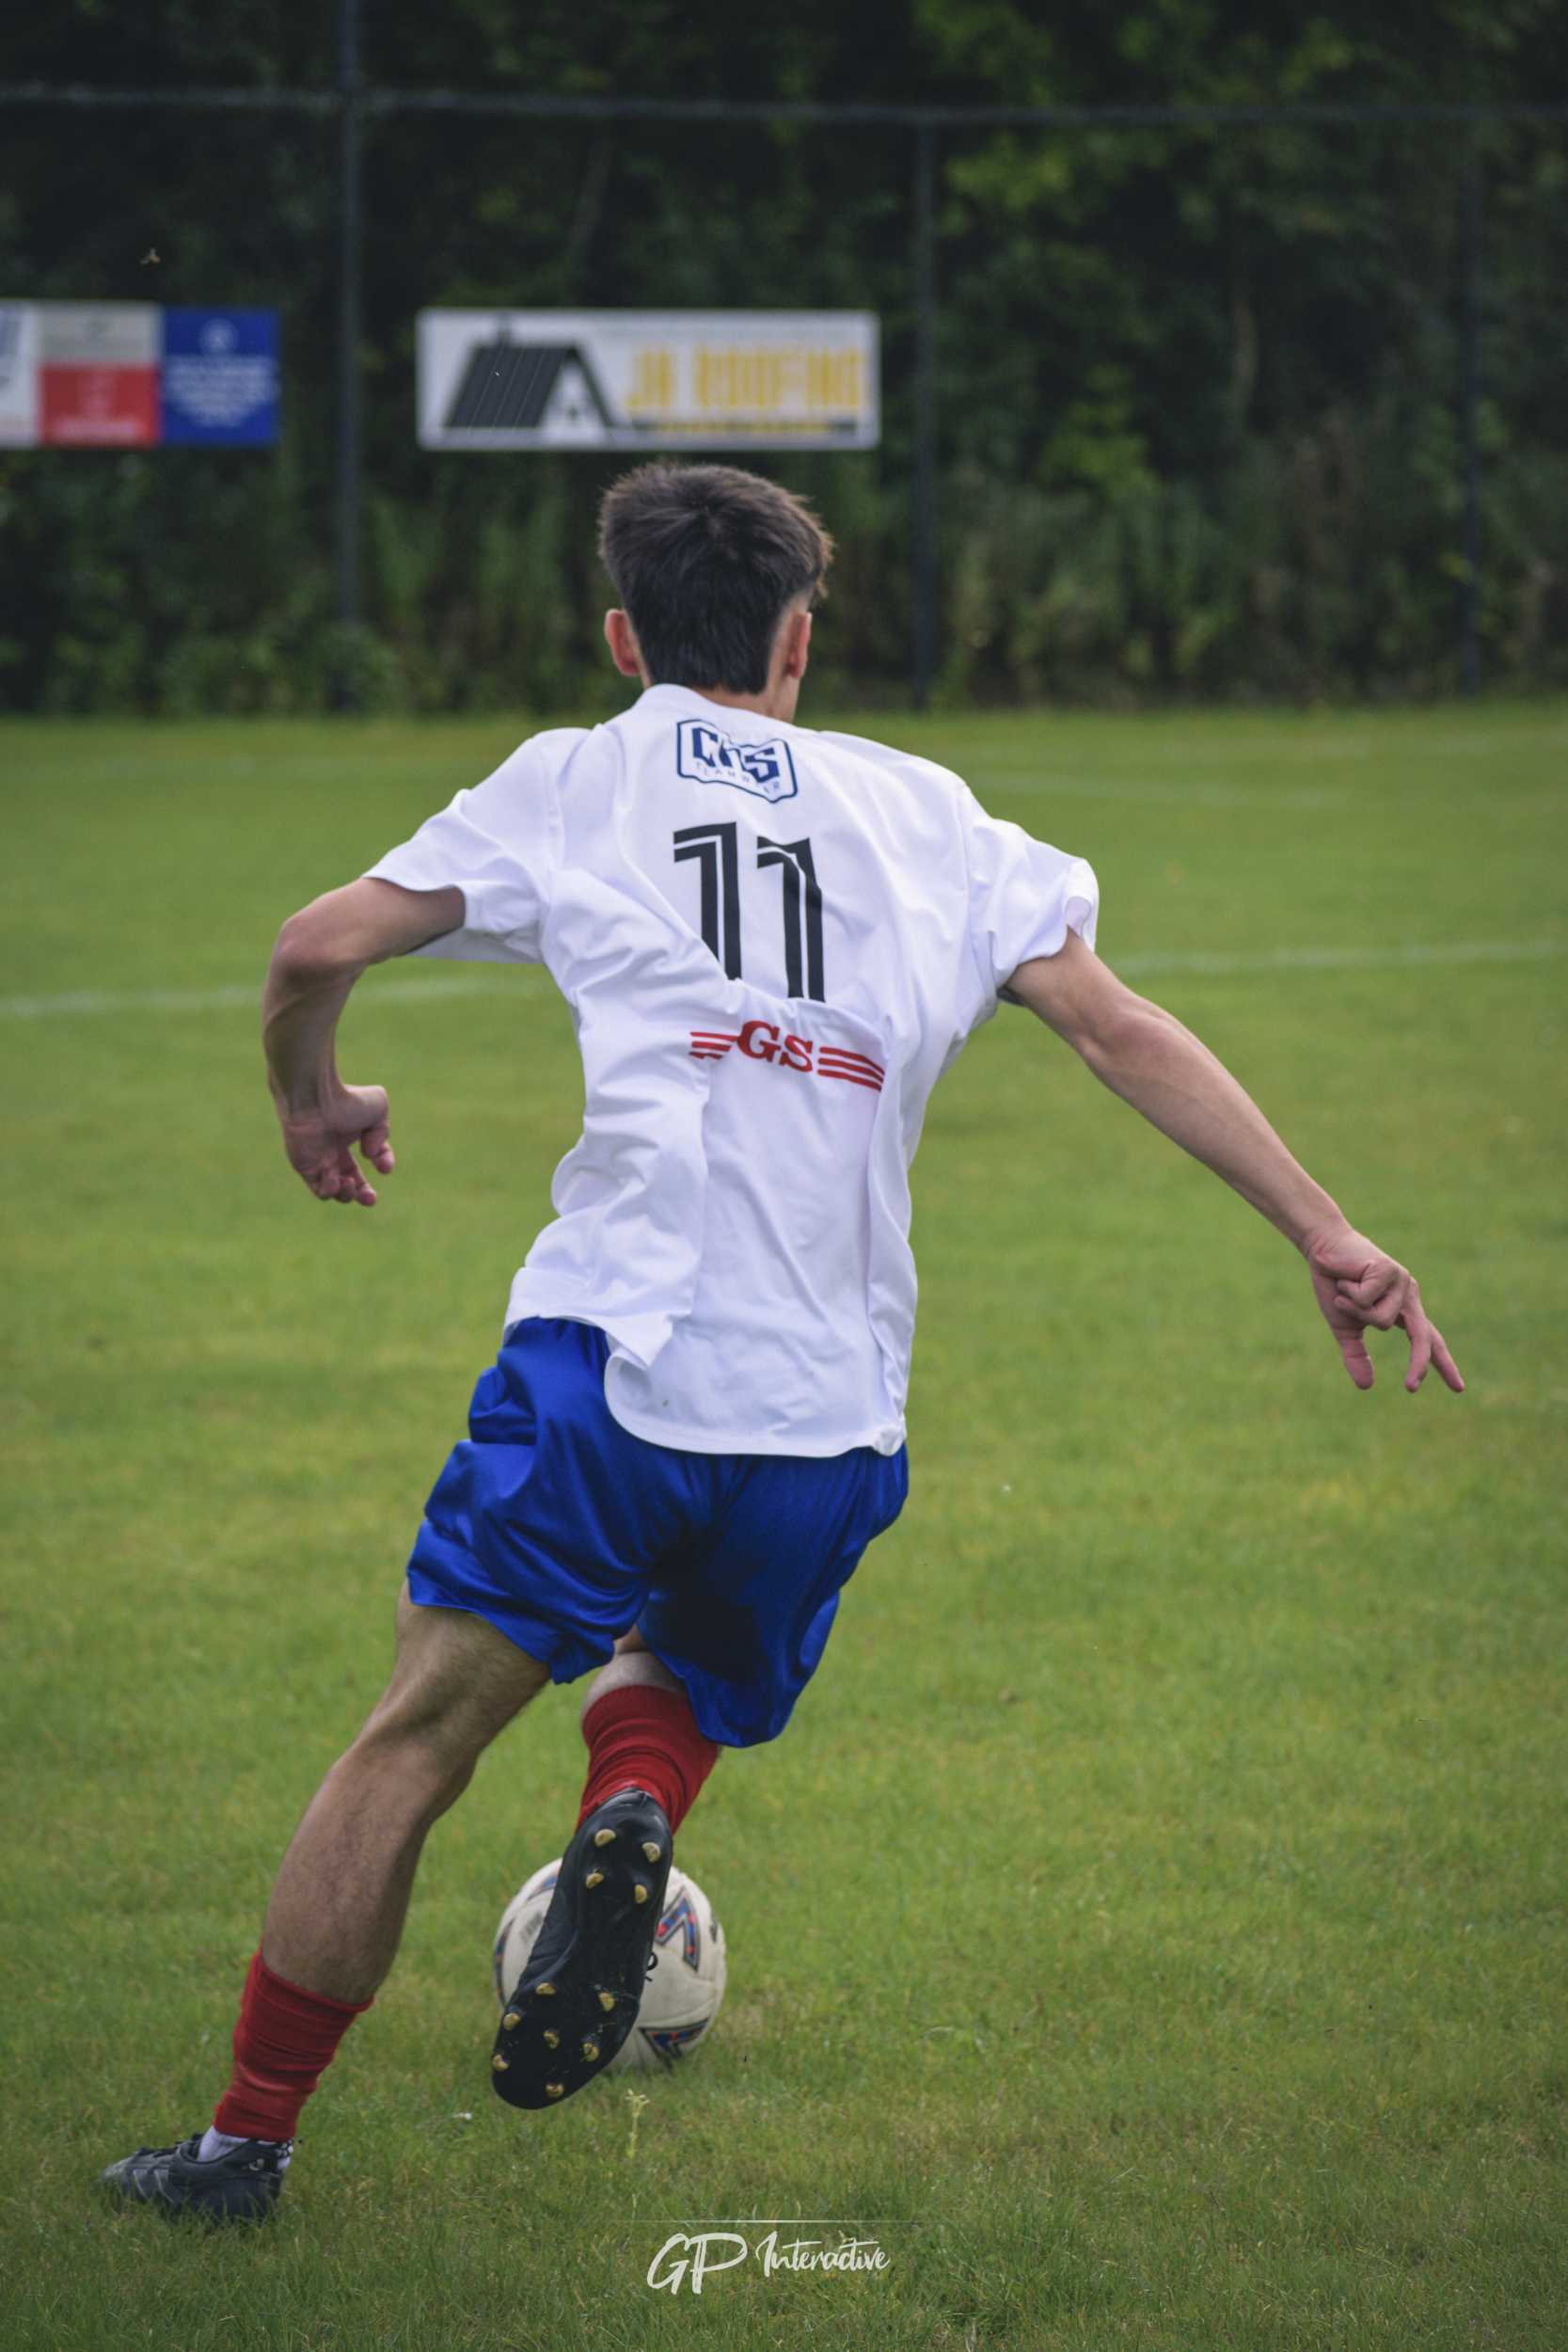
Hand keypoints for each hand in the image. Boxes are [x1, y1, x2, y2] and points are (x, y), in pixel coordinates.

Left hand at [274, 1082, 392, 1206]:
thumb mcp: (379, 1109)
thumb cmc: (347, 1100)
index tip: (383, 1165)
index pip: (372, 1154)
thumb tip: (369, 1155)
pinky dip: (330, 1189)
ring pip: (335, 1191)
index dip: (384, 1160)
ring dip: (347, 1194)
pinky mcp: (305, 1168)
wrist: (316, 1101)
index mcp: (349, 1134)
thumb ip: (382, 1134)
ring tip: (348, 1182)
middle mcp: (333, 1149)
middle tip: (370, 1200)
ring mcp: (318, 1160)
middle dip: (364, 1194)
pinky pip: (319, 1190)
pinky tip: (332, 1174)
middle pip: (351, 1180)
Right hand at [1304, 1226, 1462, 1393]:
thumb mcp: (1346, 1328)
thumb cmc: (1336, 1286)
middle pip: (1423, 1336)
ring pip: (1382, 1320)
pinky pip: (1367, 1300)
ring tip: (1344, 1293)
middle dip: (1418, 1362)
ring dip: (1354, 1310)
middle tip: (1411, 1388)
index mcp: (1404, 1309)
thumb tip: (1366, 1386)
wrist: (1324, 1250)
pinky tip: (1345, 1279)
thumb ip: (1357, 1355)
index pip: (1429, 1340)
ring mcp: (1402, 1282)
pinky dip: (1348, 1295)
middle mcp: (1409, 1296)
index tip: (1458, 1388)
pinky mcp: (1389, 1271)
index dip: (1443, 1364)